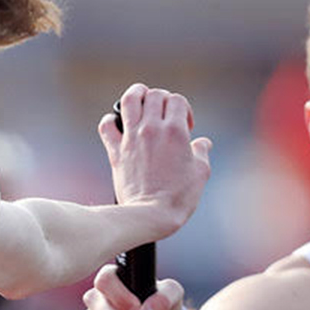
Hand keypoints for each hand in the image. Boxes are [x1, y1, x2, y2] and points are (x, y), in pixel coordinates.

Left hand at [99, 83, 212, 233]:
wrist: (151, 215)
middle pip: (154, 95)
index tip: (186, 125)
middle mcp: (152, 129)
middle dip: (163, 100)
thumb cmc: (179, 197)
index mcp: (175, 131)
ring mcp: (132, 138)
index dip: (184, 108)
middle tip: (165, 116)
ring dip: (136, 96)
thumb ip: (202, 152)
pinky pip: (106, 125)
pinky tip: (118, 124)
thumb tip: (203, 143)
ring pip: (129, 100)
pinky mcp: (116, 152)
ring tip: (141, 101)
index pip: (177, 100)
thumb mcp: (200, 173)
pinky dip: (110, 120)